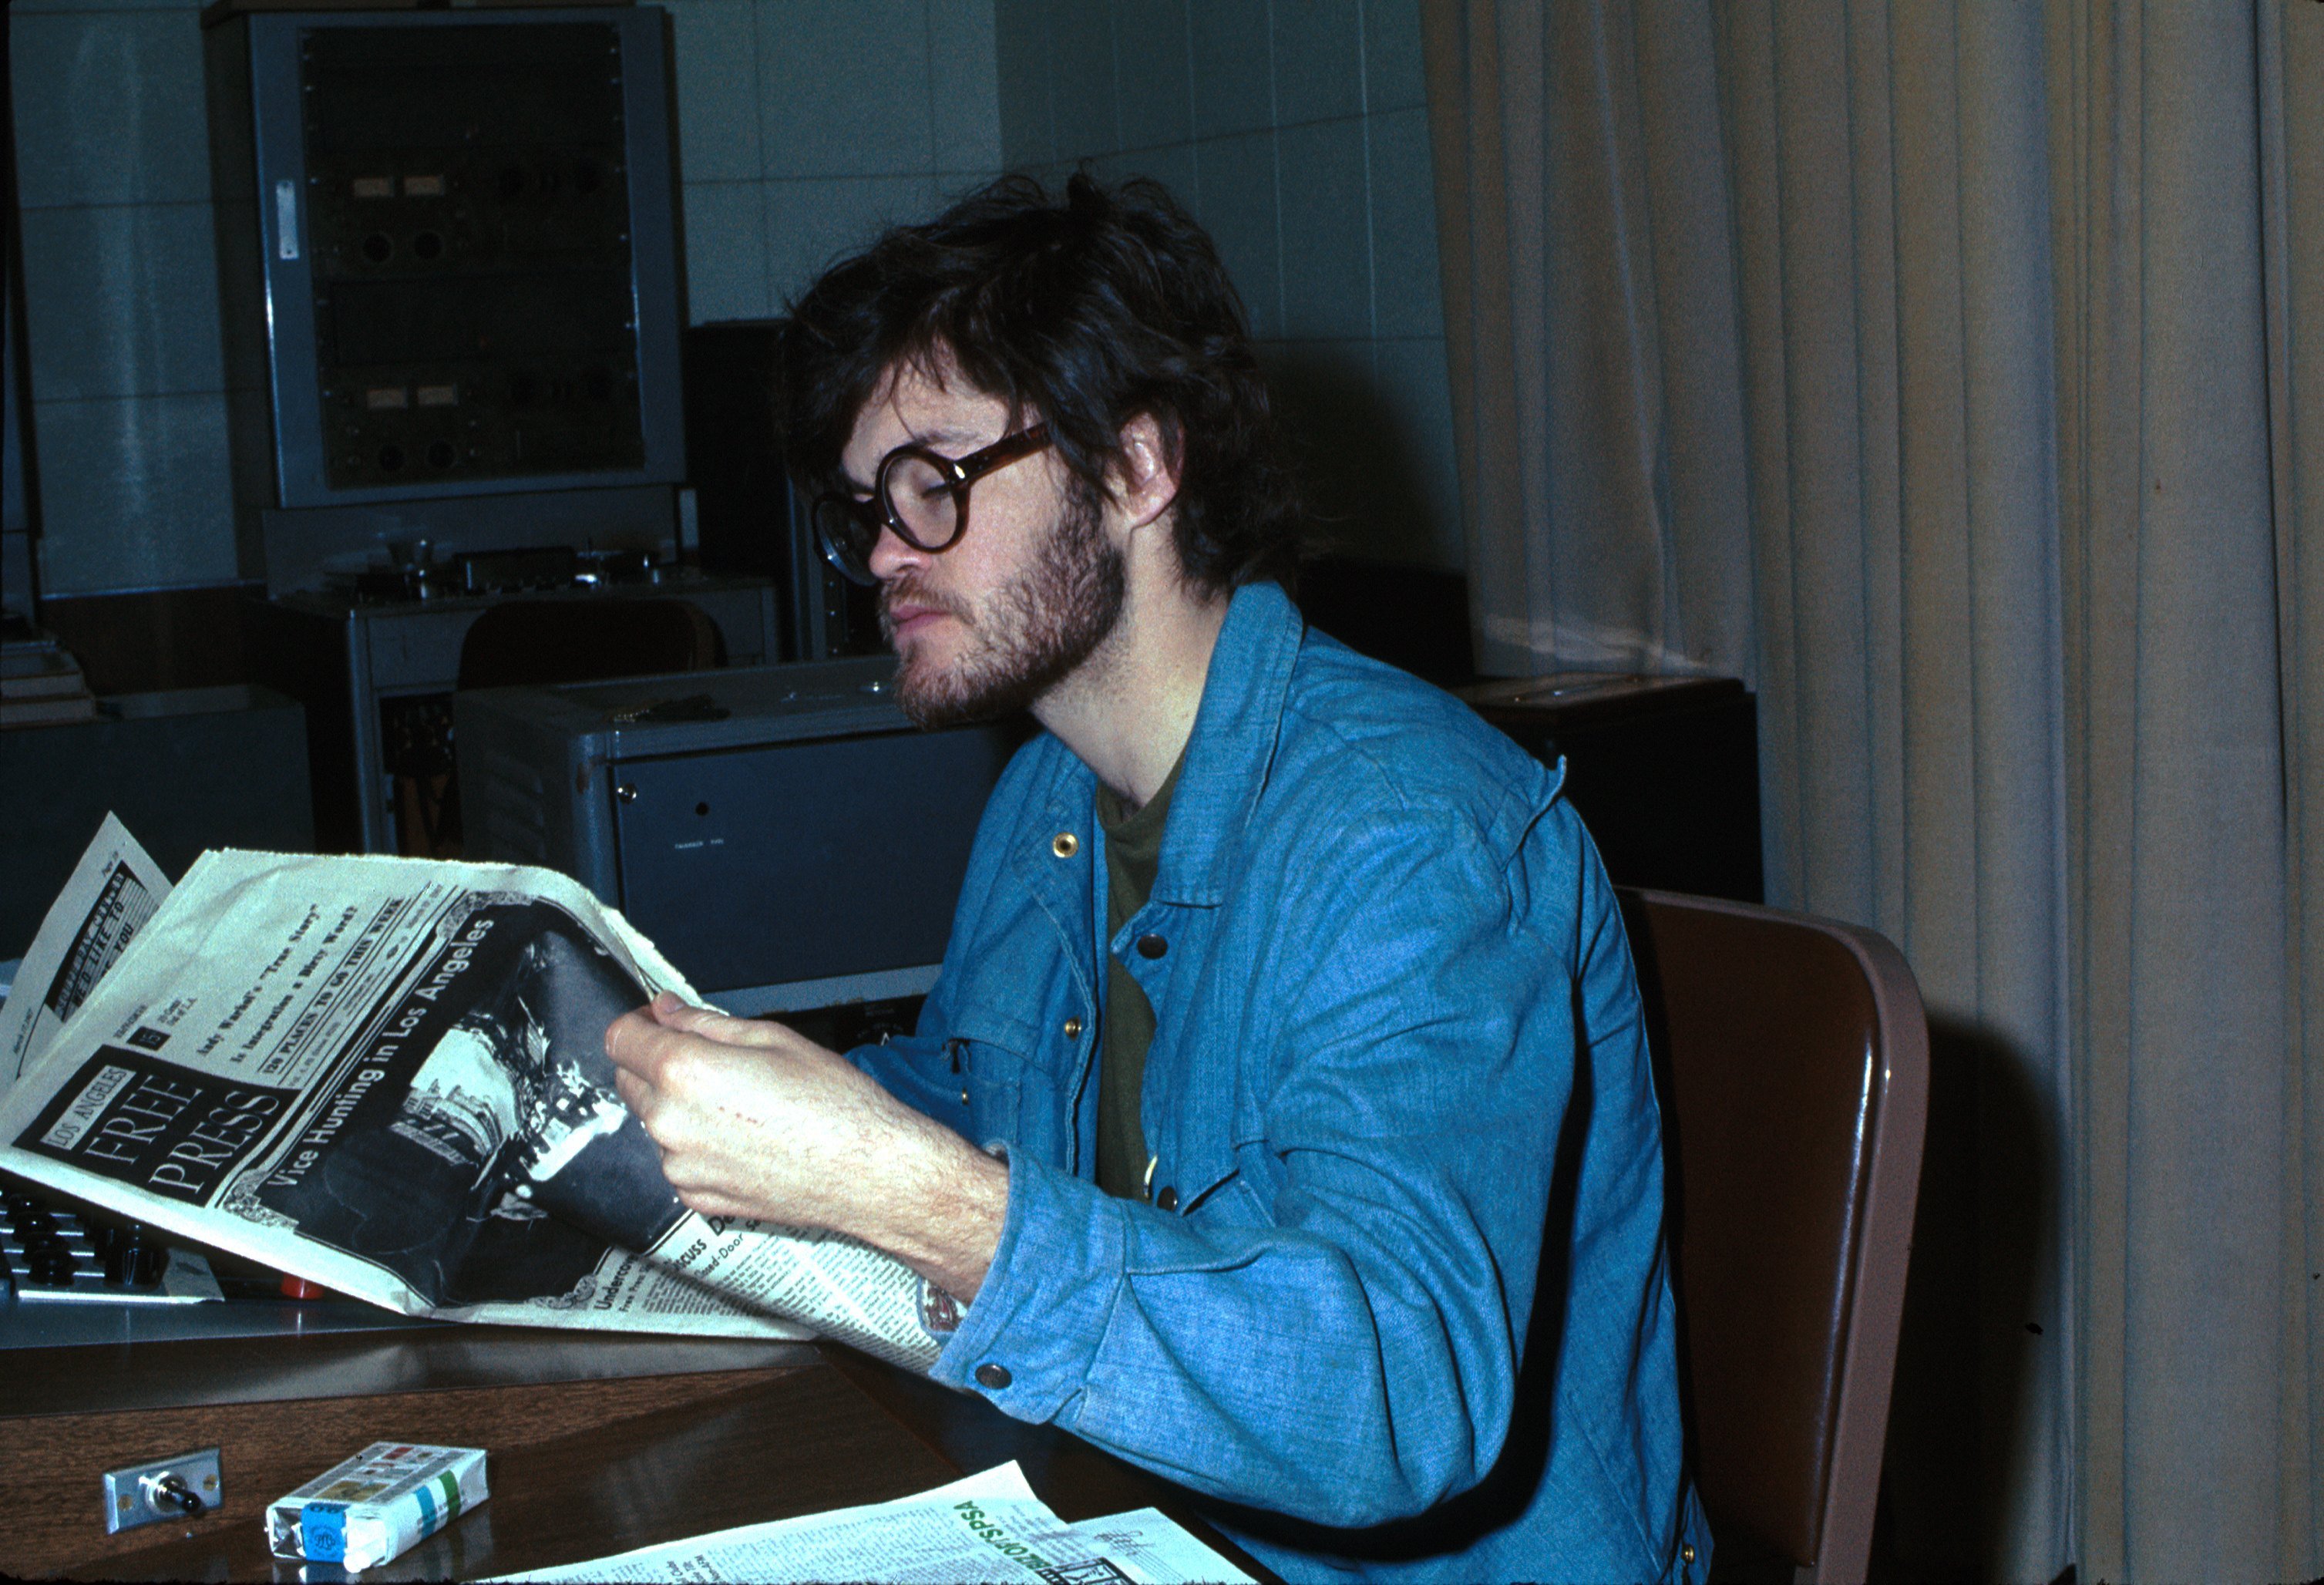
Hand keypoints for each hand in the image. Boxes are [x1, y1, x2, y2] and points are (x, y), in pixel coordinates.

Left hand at [604, 993, 1007, 1298]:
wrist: (868, 1172)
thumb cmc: (834, 1103)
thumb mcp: (772, 1038)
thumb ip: (705, 1023)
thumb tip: (667, 1011)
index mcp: (685, 1072)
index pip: (619, 1039)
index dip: (638, 1024)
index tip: (658, 1022)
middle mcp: (671, 1122)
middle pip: (630, 1080)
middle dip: (657, 1063)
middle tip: (712, 1059)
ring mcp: (680, 1166)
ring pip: (656, 1121)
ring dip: (678, 1106)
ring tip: (740, 1103)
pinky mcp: (697, 1197)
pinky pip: (677, 1160)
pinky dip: (697, 1145)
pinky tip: (744, 1137)